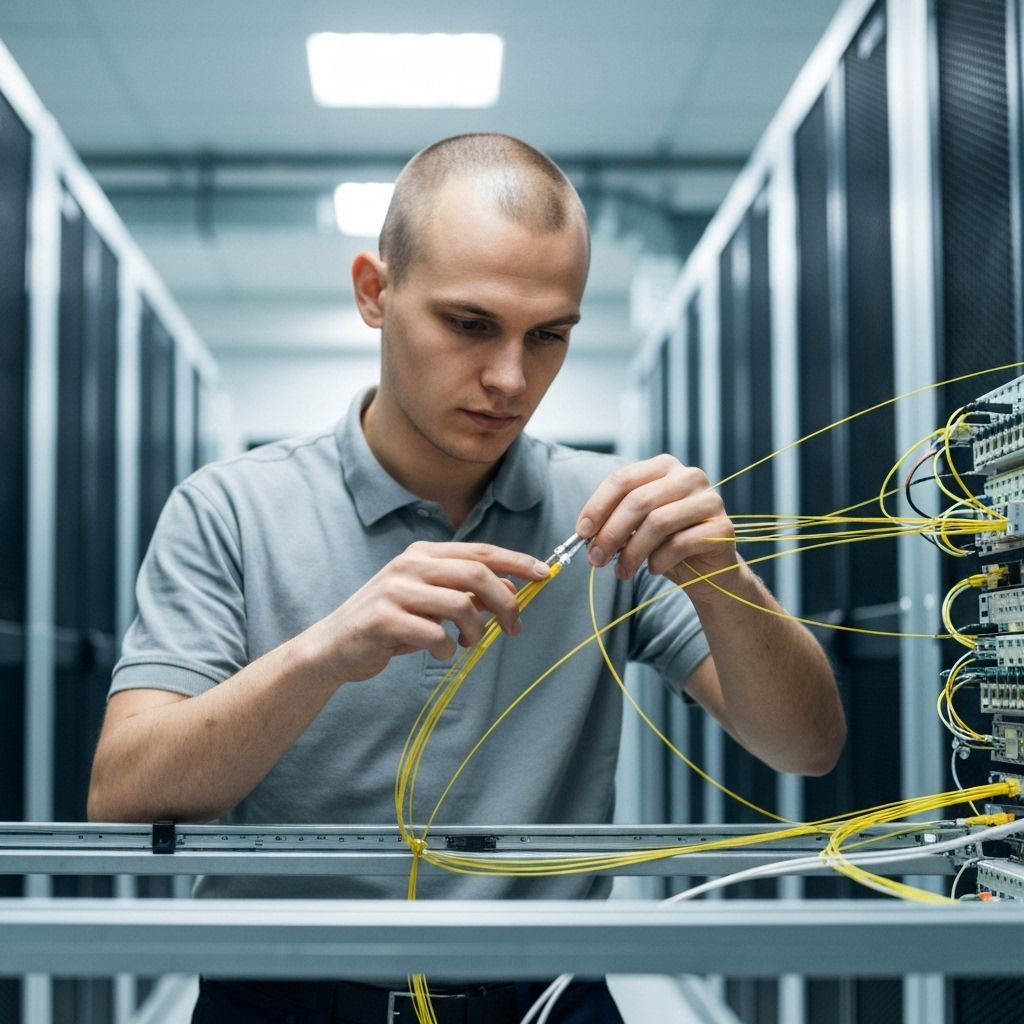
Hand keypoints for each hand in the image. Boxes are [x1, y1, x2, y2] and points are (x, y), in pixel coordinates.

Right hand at [307, 541, 550, 683]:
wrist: (335, 646)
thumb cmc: (390, 622)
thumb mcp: (430, 602)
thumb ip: (467, 594)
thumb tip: (513, 593)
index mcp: (423, 554)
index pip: (481, 552)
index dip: (517, 562)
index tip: (545, 574)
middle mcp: (409, 566)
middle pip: (476, 574)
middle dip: (505, 602)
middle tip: (514, 626)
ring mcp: (395, 591)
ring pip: (461, 604)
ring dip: (475, 631)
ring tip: (468, 643)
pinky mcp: (384, 620)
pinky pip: (436, 635)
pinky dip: (447, 648)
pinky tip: (439, 651)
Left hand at [575, 455, 736, 593]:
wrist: (708, 570)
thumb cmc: (666, 544)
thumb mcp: (636, 528)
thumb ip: (614, 522)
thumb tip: (587, 534)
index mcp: (664, 467)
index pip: (622, 479)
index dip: (597, 506)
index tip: (581, 533)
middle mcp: (689, 476)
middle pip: (638, 501)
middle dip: (610, 534)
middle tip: (595, 560)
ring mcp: (709, 500)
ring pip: (658, 522)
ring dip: (632, 553)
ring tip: (622, 572)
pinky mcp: (722, 527)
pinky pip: (681, 543)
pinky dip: (659, 561)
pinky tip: (653, 570)